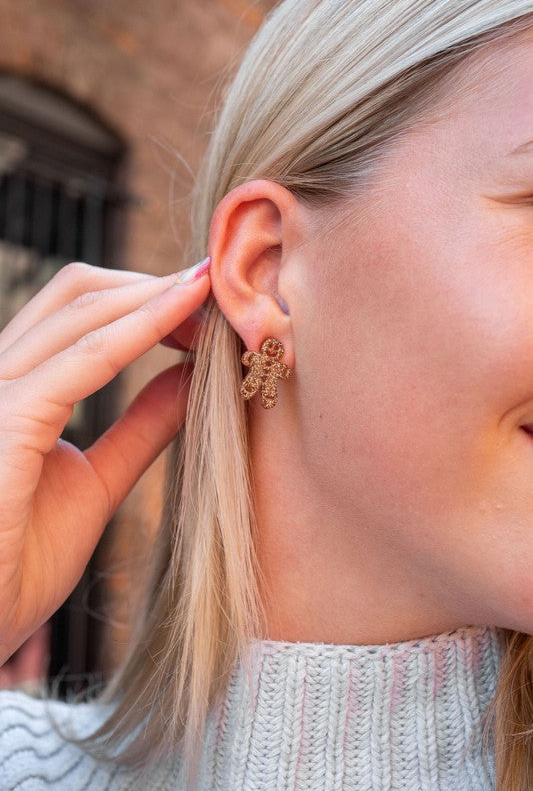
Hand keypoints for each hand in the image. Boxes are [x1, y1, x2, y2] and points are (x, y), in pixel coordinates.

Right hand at [0, 261, 209, 664]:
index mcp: (16, 389)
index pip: (80, 311)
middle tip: (220, 294)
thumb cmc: (17, 565)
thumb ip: (139, 429)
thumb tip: (187, 378)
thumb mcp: (97, 484)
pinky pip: (81, 360)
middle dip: (154, 284)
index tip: (210, 300)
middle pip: (79, 290)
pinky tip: (187, 314)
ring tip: (216, 295)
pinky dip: (139, 329)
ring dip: (157, 296)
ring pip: (82, 308)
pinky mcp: (5, 421)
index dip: (148, 297)